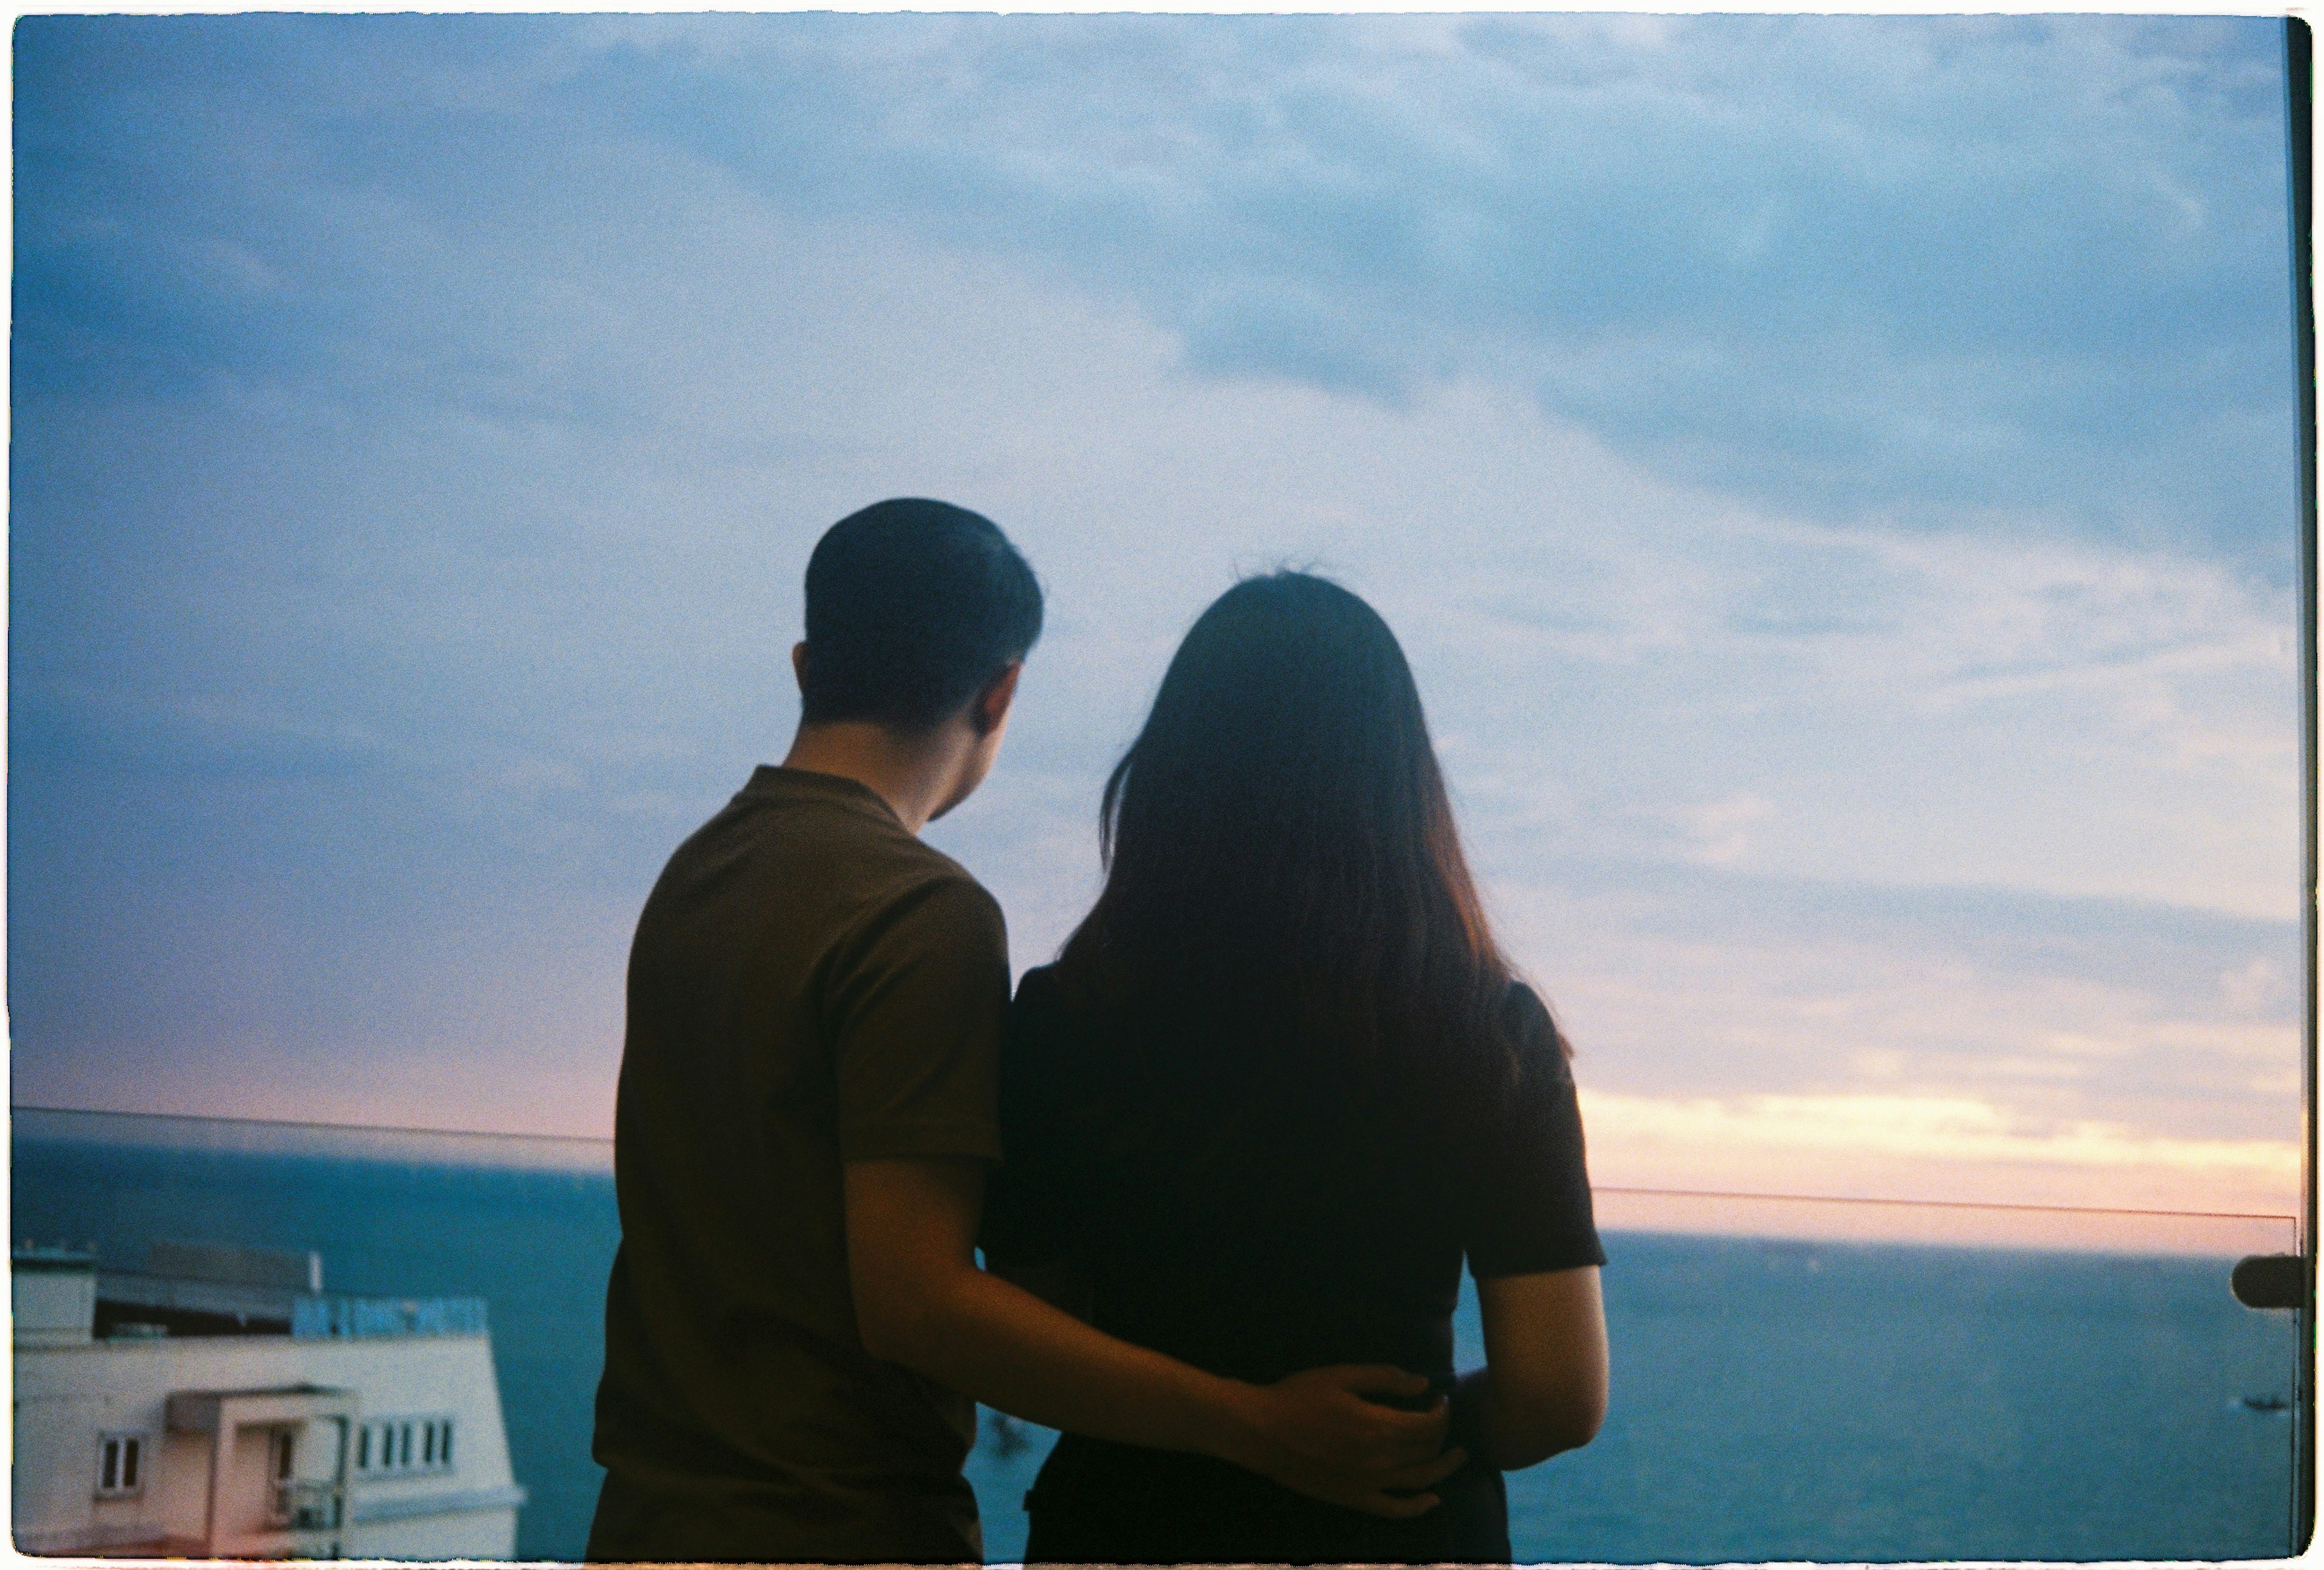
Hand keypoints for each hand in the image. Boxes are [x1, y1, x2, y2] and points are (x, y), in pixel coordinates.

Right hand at [1221, 1365, 1467, 1518]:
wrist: (1261, 1431)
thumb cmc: (1300, 1396)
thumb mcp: (1343, 1375)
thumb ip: (1386, 1378)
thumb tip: (1423, 1384)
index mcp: (1380, 1426)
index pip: (1429, 1424)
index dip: (1442, 1410)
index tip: (1439, 1398)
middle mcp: (1381, 1459)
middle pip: (1427, 1450)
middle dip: (1441, 1432)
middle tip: (1440, 1417)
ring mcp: (1369, 1484)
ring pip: (1421, 1480)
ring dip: (1444, 1468)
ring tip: (1458, 1457)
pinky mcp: (1354, 1499)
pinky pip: (1394, 1510)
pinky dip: (1417, 1507)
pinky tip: (1432, 1500)